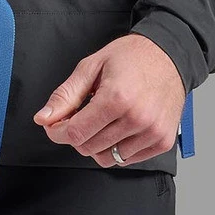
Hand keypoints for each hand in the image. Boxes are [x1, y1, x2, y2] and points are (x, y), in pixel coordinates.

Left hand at [33, 33, 186, 165]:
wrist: (170, 55)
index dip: (58, 131)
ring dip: (97, 143)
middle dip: (77, 135)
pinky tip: (119, 126)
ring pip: (108, 158)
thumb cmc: (132, 57)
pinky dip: (117, 147)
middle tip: (81, 116)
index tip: (55, 125)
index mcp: (116, 98)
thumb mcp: (91, 66)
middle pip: (89, 148)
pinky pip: (128, 159)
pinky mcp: (162, 142)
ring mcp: (152, 133)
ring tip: (103, 119)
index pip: (75, 133)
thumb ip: (66, 95)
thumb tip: (44, 118)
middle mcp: (137, 119)